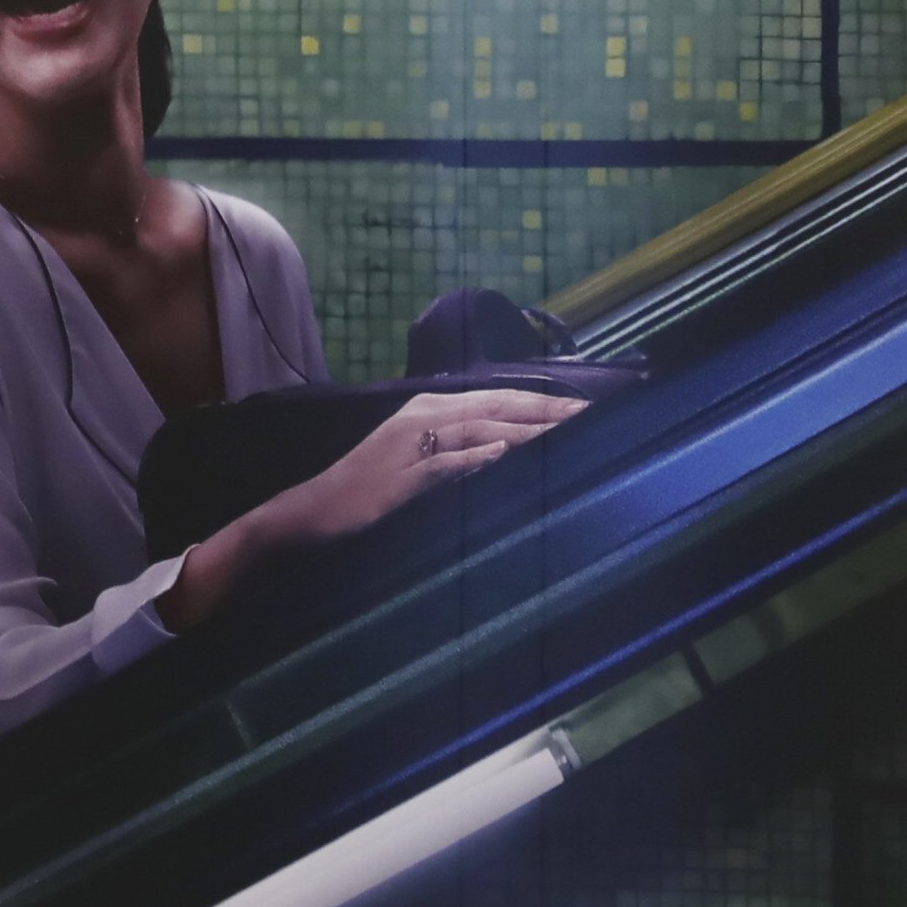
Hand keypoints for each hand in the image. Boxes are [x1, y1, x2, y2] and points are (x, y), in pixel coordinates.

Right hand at [272, 388, 583, 541]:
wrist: (316, 508)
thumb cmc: (370, 486)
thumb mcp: (418, 457)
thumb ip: (459, 448)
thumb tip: (507, 447)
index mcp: (430, 408)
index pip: (496, 399)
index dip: (540, 401)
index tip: (583, 407)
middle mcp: (423, 416)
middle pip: (494, 407)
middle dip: (544, 410)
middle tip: (590, 414)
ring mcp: (410, 444)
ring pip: (476, 428)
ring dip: (522, 428)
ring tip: (563, 429)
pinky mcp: (400, 476)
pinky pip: (442, 463)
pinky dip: (471, 456)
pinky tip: (499, 453)